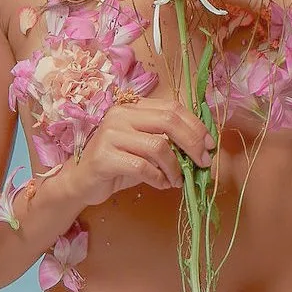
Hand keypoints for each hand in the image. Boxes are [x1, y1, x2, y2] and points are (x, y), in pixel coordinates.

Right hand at [74, 98, 215, 206]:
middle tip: (202, 162)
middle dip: (192, 143)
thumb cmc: (117, 164)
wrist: (81, 181)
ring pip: (158, 146)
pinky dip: (158, 178)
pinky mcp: (104, 157)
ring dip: (175, 167)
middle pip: (169, 121)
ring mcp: (110, 134)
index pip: (172, 107)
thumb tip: (203, 148)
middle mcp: (120, 115)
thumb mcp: (144, 147)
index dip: (196, 126)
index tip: (210, 145)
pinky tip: (161, 184)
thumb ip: (167, 141)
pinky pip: (142, 167)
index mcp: (133, 107)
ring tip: (177, 180)